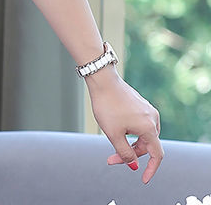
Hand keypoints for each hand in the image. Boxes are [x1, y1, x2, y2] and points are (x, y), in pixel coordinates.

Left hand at [85, 66, 163, 183]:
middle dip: (130, 154)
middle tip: (111, 158)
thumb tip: (133, 165)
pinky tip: (116, 127)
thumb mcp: (113, 134)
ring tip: (112, 139)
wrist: (102, 79)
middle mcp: (153, 118)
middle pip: (147, 145)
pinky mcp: (140, 103)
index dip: (151, 169)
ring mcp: (147, 110)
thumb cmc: (107, 105)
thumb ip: (125, 153)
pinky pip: (139, 123)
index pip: (157, 155)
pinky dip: (129, 131)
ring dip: (130, 142)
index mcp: (150, 128)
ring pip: (142, 134)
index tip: (143, 179)